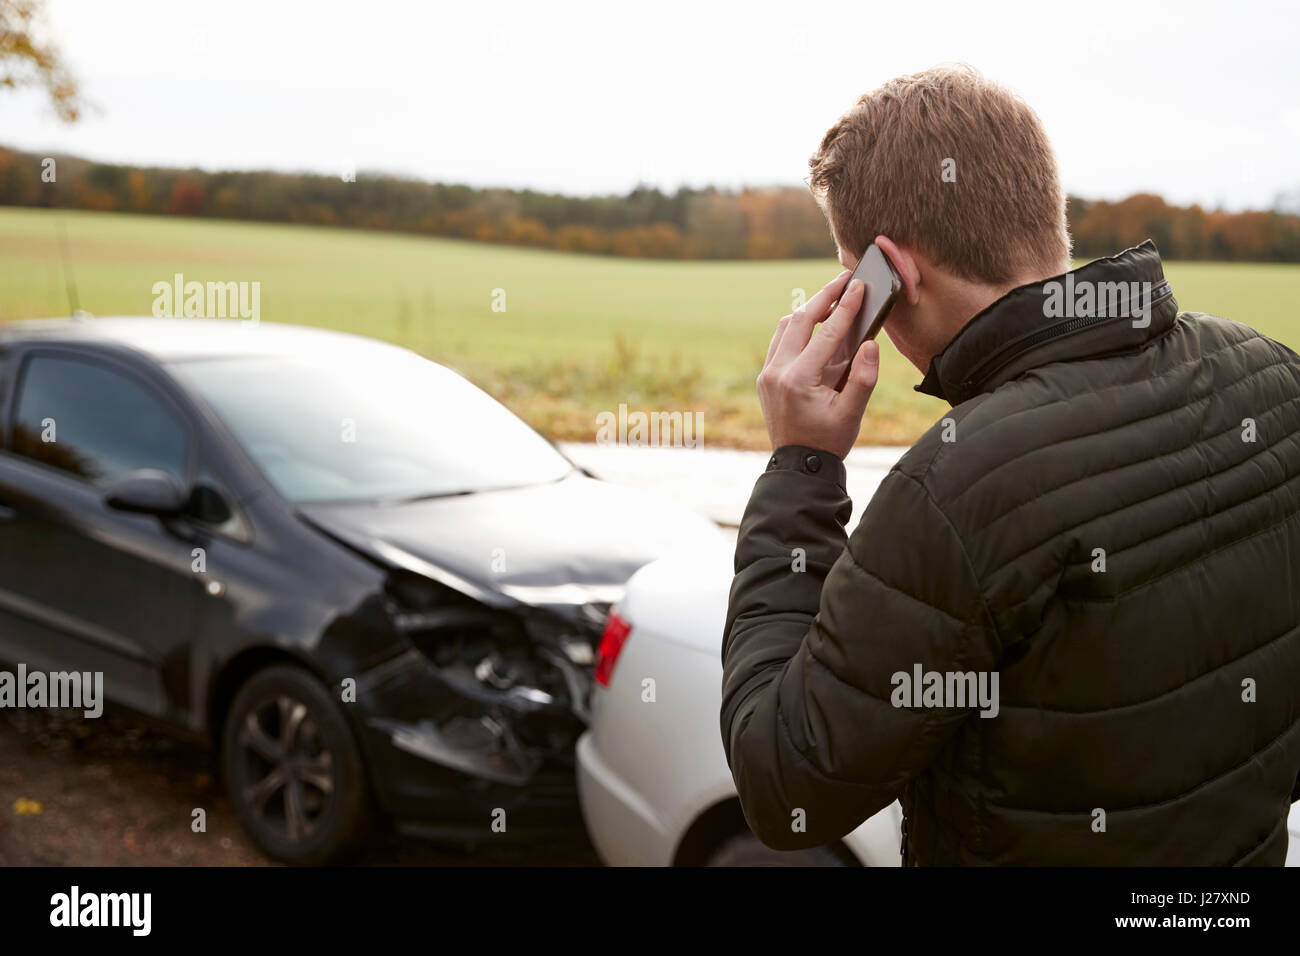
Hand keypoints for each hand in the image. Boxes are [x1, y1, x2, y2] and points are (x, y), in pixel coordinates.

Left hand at [757, 270, 880, 459]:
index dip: (845, 307)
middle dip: (824, 297)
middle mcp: (777, 372)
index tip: (859, 285)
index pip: (826, 333)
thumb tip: (870, 344)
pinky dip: (797, 328)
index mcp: (798, 380)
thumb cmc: (828, 441)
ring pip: (785, 327)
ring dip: (808, 311)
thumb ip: (864, 378)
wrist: (799, 466)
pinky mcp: (766, 377)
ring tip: (833, 298)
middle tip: (846, 280)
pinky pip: (780, 341)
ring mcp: (767, 374)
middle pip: (799, 320)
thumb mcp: (852, 414)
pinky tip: (816, 323)